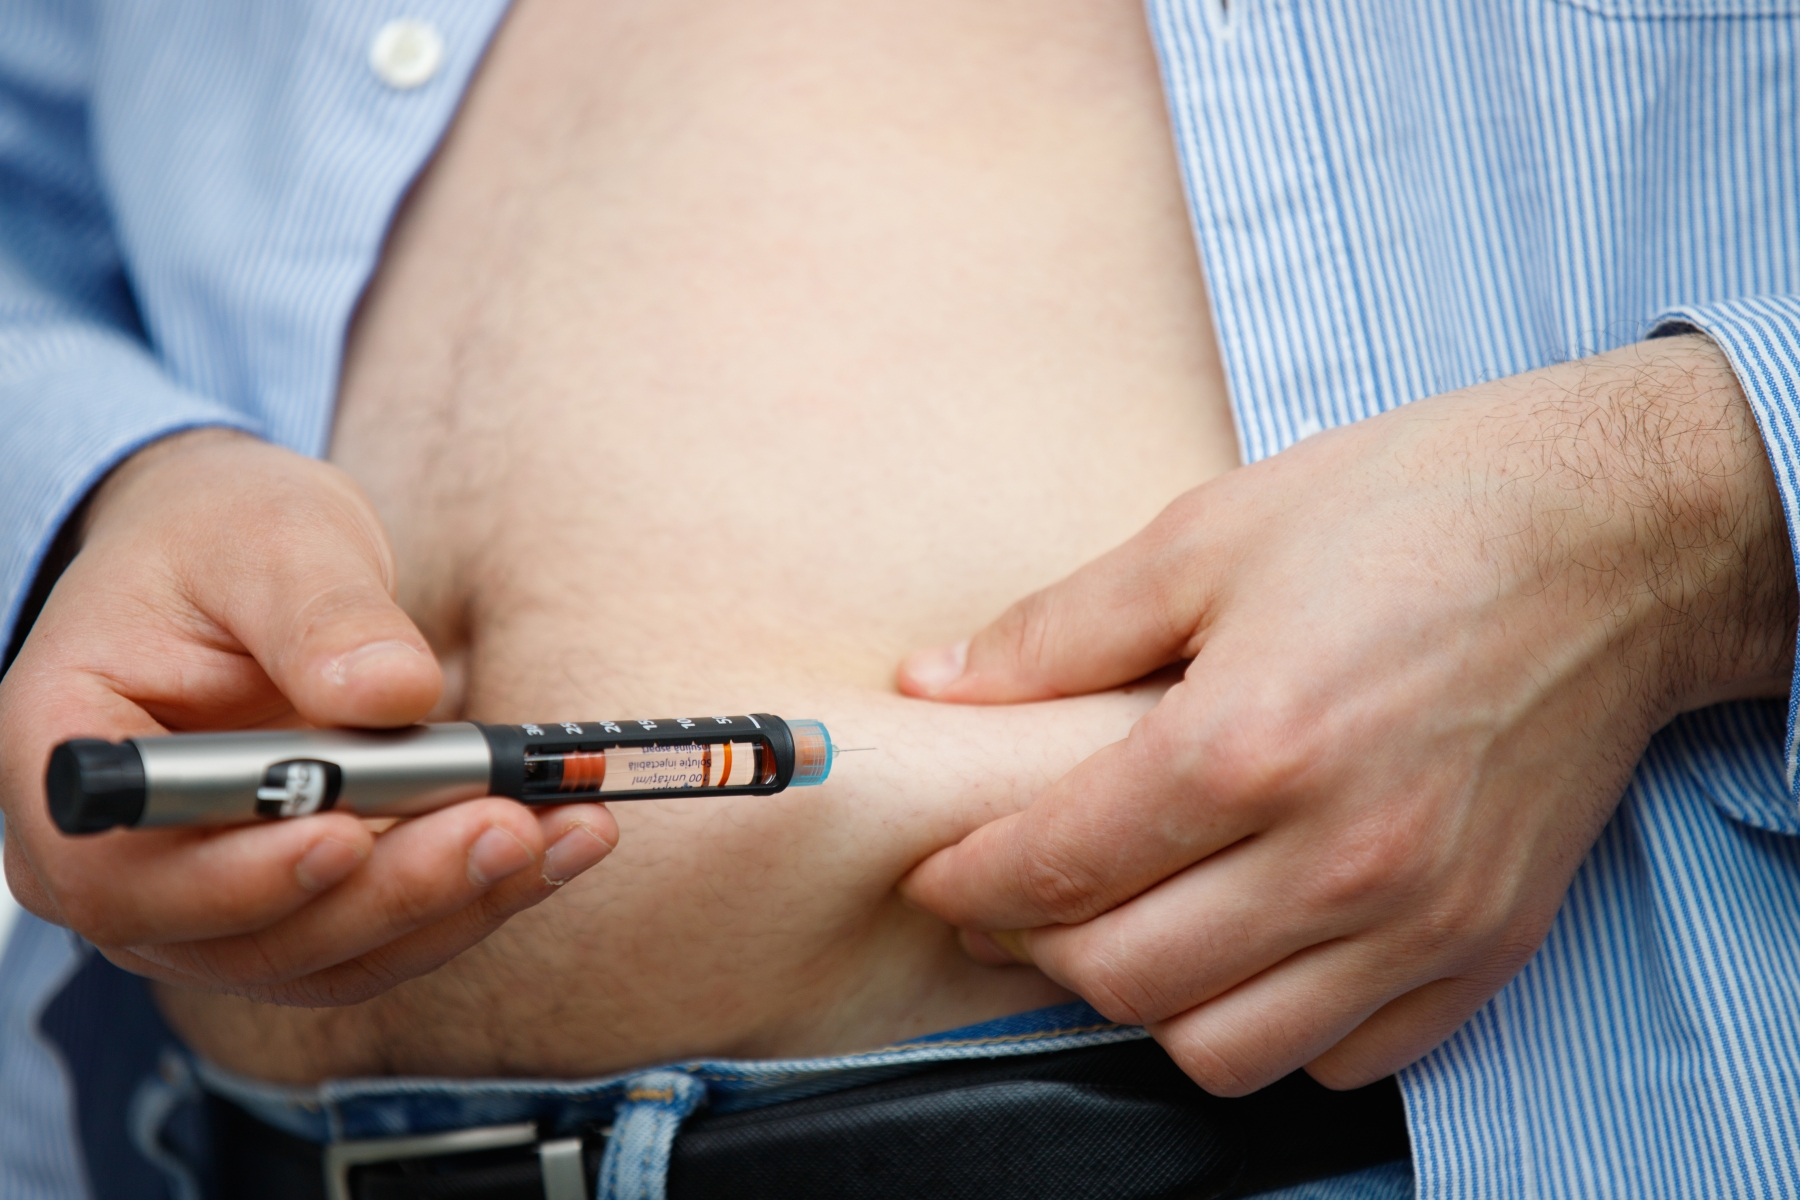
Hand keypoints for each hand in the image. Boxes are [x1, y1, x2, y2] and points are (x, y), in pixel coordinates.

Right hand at [0, 430, 617, 1005]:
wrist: (241, 564)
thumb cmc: (221, 539)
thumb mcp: (268, 539)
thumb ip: (319, 613)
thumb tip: (390, 690)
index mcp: (75, 760)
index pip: (119, 874)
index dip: (236, 877)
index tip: (346, 835)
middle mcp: (124, 862)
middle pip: (244, 936)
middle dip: (390, 890)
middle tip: (506, 827)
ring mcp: (211, 901)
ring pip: (330, 954)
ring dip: (454, 903)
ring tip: (561, 830)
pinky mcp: (300, 903)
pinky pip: (384, 932)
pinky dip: (475, 895)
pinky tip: (559, 842)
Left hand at [898, 336, 1796, 1093]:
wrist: (1612, 536)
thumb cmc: (1410, 513)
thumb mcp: (1208, 535)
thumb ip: (1057, 630)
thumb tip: (936, 684)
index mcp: (1249, 744)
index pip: (1058, 867)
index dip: (969, 882)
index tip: (937, 874)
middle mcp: (1339, 856)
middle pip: (1125, 977)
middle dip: (1035, 947)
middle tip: (1010, 900)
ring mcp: (1421, 917)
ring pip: (1225, 1048)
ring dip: (1144, 1004)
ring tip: (1122, 929)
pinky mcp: (1485, 945)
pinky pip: (1345, 1058)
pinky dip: (1270, 1028)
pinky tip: (1245, 954)